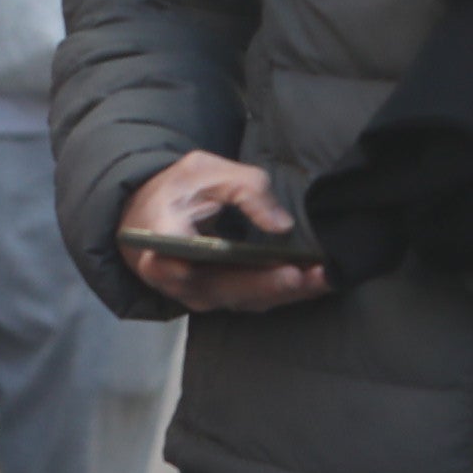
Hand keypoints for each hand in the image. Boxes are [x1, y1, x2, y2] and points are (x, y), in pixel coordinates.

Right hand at [121, 151, 329, 312]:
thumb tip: (281, 225)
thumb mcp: (207, 171)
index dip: (214, 273)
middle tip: (307, 275)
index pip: (177, 264)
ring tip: (321, 280)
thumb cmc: (178, 189)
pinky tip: (311, 283)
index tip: (224, 269)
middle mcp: (176, 278)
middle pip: (224, 290)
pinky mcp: (216, 297)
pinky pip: (250, 300)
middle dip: (269, 285)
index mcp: (162, 240)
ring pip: (242, 301)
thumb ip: (245, 190)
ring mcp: (196, 293)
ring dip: (284, 294)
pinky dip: (282, 293)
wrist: (152, 212)